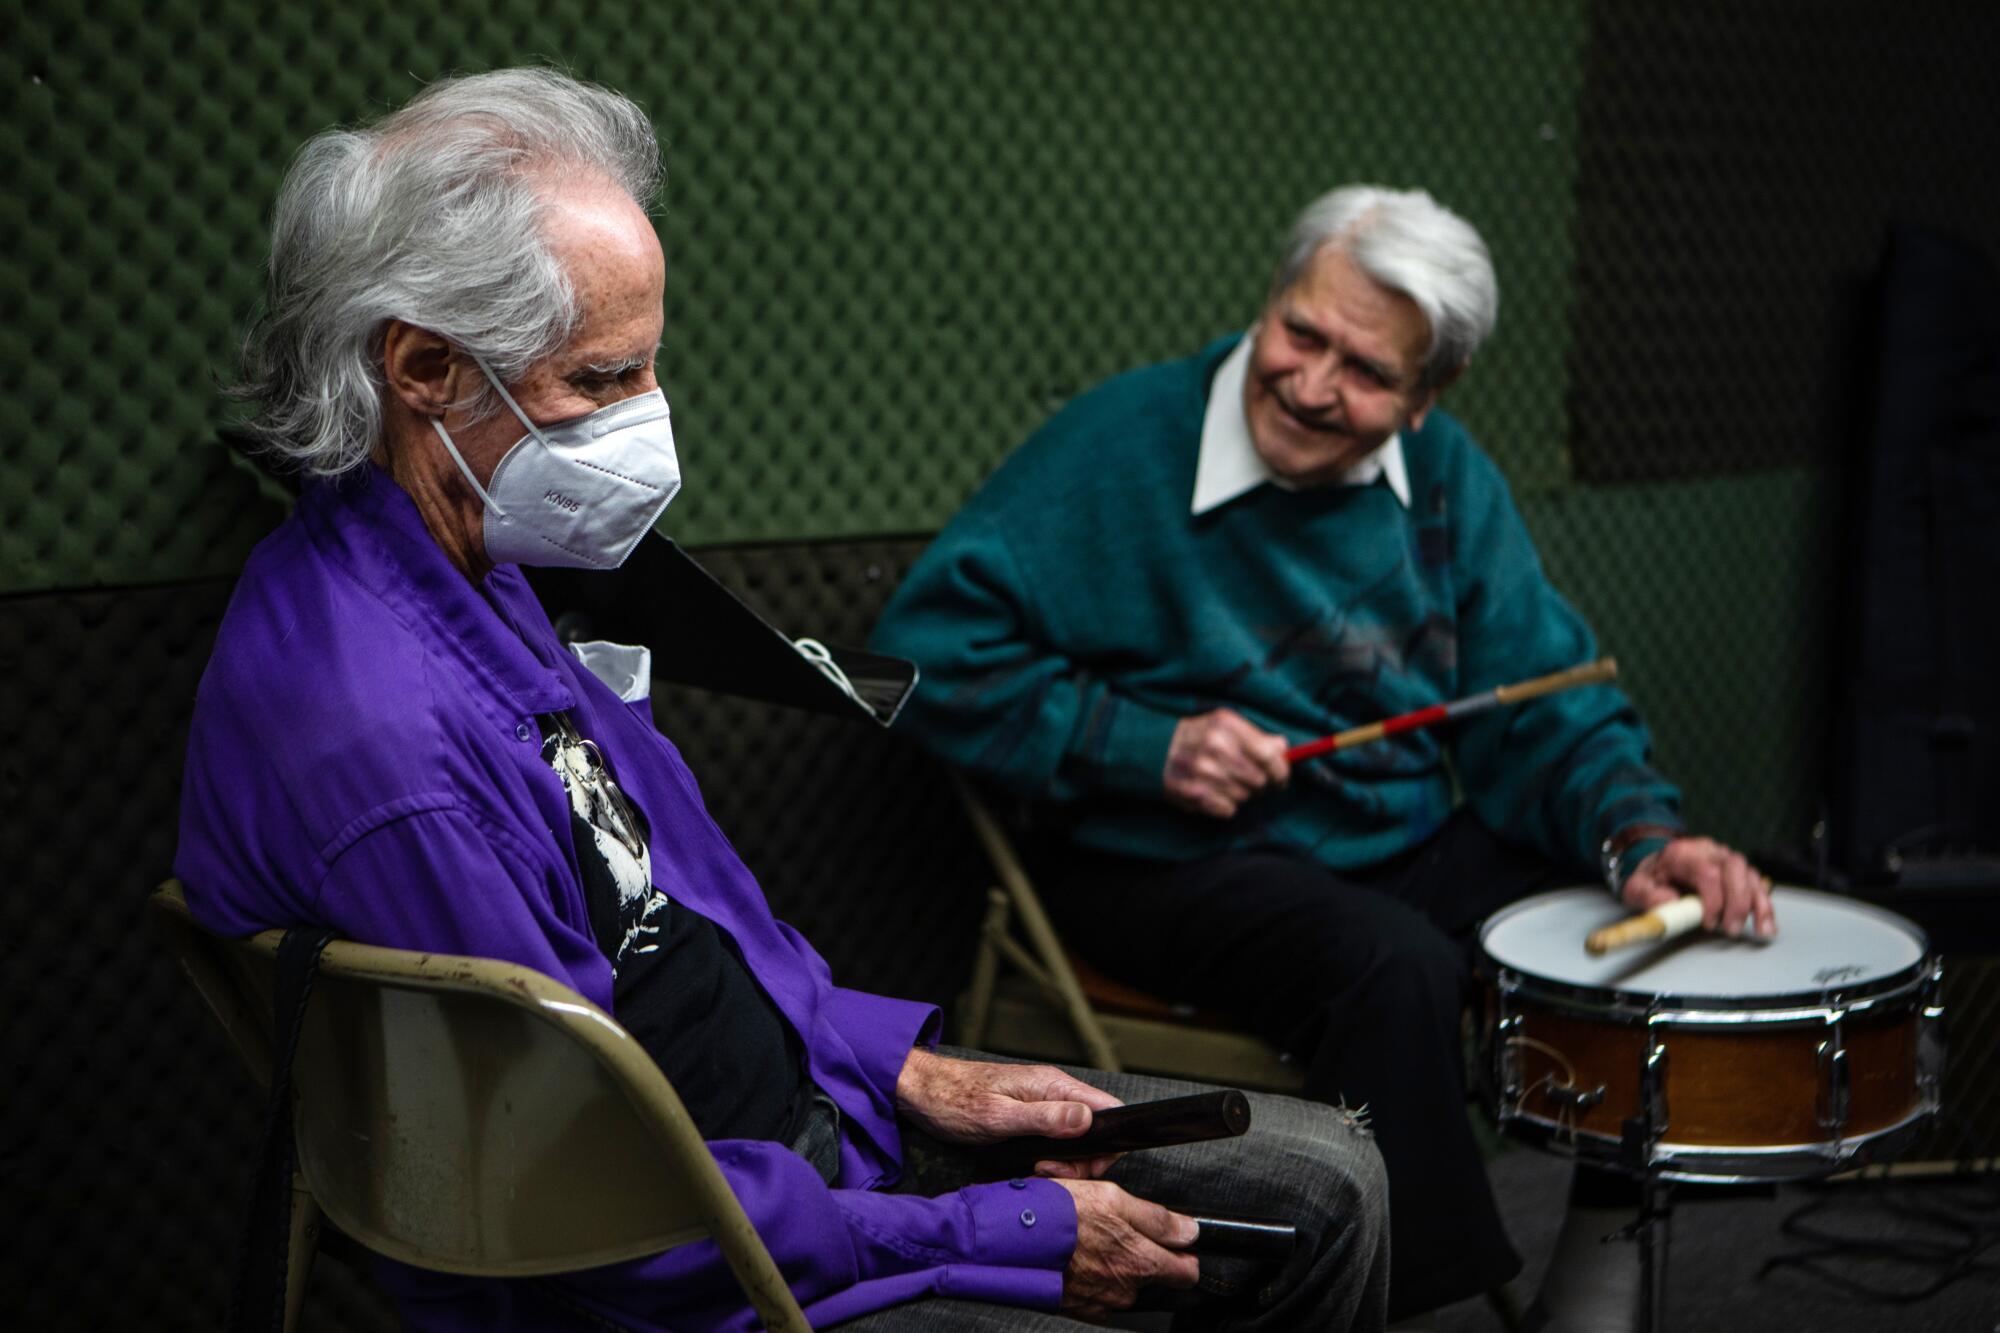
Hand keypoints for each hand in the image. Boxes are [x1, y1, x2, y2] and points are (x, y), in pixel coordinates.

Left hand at [894, 1049, 1124, 1177]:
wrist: (919, 1091)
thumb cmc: (952, 1101)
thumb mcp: (998, 1117)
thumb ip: (1045, 1118)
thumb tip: (1088, 1120)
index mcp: (1053, 1085)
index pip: (1108, 1110)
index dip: (1107, 1144)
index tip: (1079, 1167)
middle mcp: (1053, 1091)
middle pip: (1096, 1128)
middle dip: (1083, 1160)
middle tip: (1048, 1172)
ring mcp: (1041, 1102)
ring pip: (1077, 1136)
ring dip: (1065, 1161)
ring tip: (1036, 1170)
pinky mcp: (1029, 1114)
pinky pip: (1057, 1137)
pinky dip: (1052, 1156)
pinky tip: (1031, 1165)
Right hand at [1053, 1178, 1199, 1317]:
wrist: (1009, 1240)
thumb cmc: (1057, 1215)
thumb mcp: (1112, 1198)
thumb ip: (1157, 1219)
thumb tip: (1190, 1231)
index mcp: (1140, 1263)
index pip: (1185, 1273)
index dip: (1184, 1254)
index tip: (1176, 1242)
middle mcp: (1124, 1290)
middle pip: (1152, 1277)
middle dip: (1142, 1254)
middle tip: (1116, 1228)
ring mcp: (1101, 1303)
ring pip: (1124, 1285)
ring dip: (1114, 1265)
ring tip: (1090, 1239)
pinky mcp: (1079, 1308)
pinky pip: (1099, 1295)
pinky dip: (1093, 1278)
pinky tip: (1077, 1257)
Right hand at [1163, 708, 1289, 817]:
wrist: (1153, 749)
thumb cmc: (1197, 736)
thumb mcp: (1224, 725)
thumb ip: (1256, 736)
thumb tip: (1284, 749)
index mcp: (1226, 725)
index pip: (1269, 755)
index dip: (1281, 771)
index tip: (1280, 777)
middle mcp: (1215, 747)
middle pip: (1260, 781)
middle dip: (1260, 784)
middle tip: (1250, 781)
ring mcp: (1203, 772)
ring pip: (1245, 797)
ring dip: (1240, 794)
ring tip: (1224, 783)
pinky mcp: (1194, 794)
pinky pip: (1228, 810)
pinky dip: (1225, 805)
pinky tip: (1213, 792)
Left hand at [1621, 835, 1776, 938]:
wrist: (1659, 867)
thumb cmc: (1651, 879)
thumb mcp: (1637, 887)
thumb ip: (1648, 895)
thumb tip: (1672, 902)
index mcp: (1683, 853)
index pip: (1707, 872)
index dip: (1713, 900)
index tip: (1709, 923)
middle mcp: (1709, 851)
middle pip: (1734, 869)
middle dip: (1738, 903)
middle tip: (1731, 930)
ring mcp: (1726, 858)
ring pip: (1751, 875)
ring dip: (1759, 904)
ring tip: (1761, 932)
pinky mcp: (1738, 870)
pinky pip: (1758, 885)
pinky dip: (1765, 905)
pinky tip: (1768, 925)